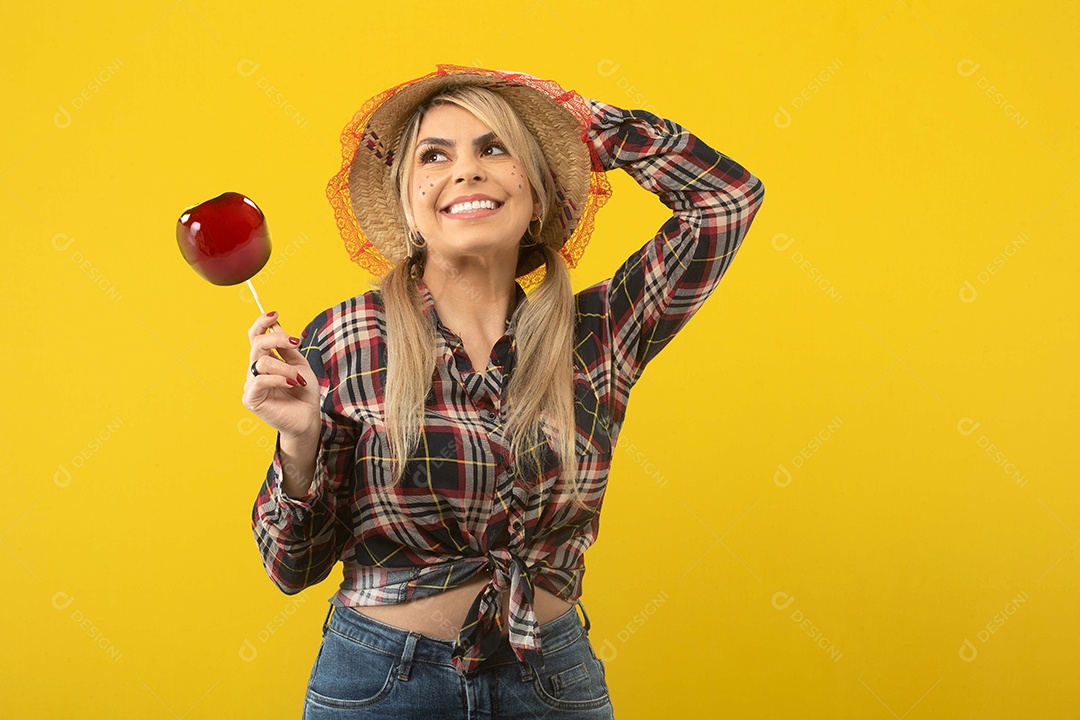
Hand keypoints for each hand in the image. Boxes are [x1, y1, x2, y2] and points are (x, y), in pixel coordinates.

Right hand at [242, 312, 319, 443]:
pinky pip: (261, 381)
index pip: (256, 337)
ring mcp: (251, 384)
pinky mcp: (251, 399)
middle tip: (296, 342)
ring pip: (262, 363)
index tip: (274, 314)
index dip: (261, 323)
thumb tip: (277, 327)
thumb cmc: (304, 393)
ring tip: (300, 380)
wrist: (308, 418)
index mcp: (266, 360)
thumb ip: (287, 348)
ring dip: (286, 368)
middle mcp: (255, 370)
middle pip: (257, 344)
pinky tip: (293, 384)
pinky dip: (279, 379)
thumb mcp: (300, 364)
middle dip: (277, 339)